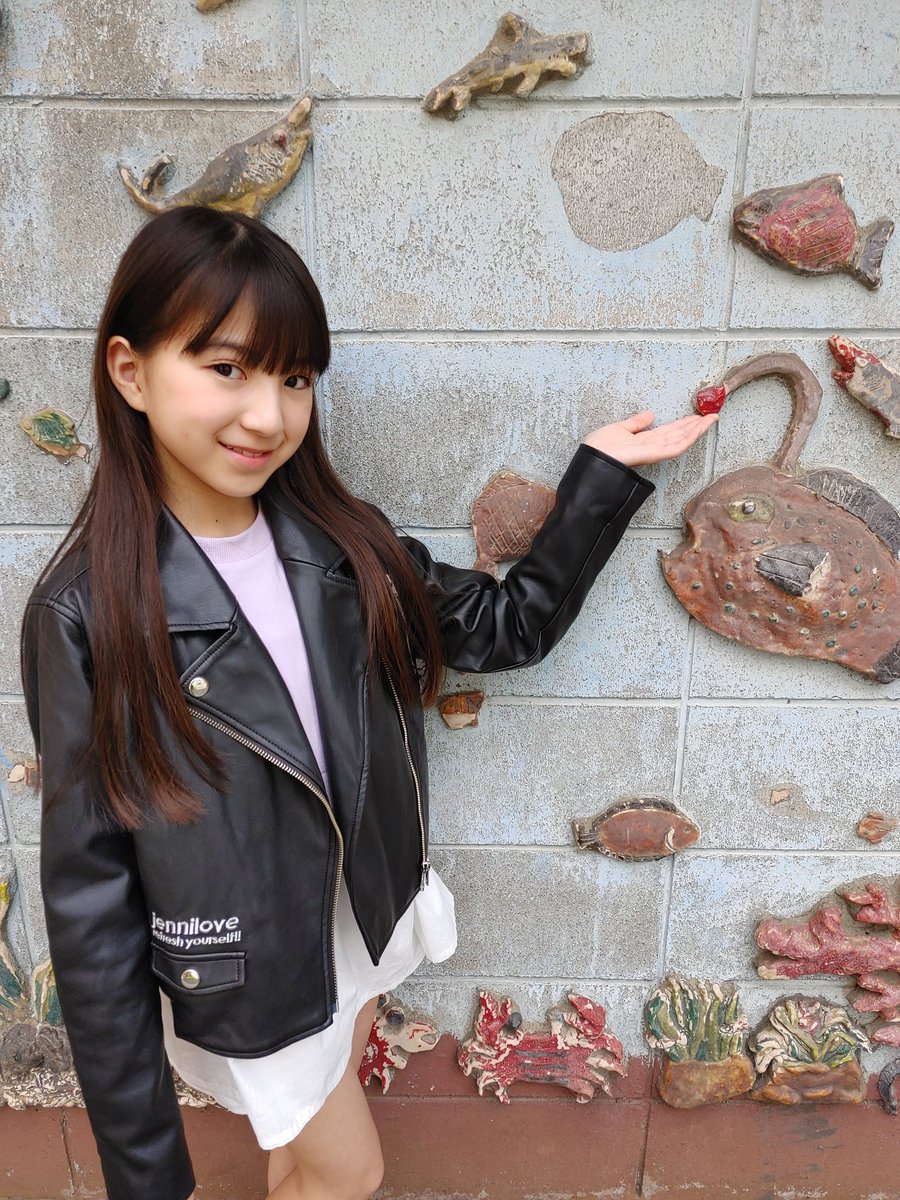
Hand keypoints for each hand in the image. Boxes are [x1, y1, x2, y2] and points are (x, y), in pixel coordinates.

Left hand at [581, 410, 717, 467]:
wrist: (591, 459)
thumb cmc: (598, 449)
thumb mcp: (618, 429)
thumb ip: (635, 422)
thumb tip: (650, 414)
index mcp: (643, 441)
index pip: (669, 431)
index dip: (683, 423)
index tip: (696, 416)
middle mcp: (651, 447)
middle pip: (678, 435)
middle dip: (695, 426)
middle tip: (712, 416)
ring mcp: (653, 452)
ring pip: (681, 440)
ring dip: (697, 430)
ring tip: (711, 419)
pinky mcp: (653, 455)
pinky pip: (674, 447)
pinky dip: (688, 438)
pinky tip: (698, 429)